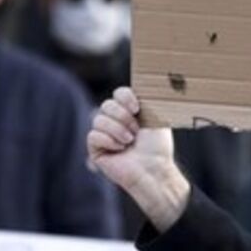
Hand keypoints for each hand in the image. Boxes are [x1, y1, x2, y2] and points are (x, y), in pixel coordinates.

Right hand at [88, 87, 189, 231]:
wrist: (153, 169)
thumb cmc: (158, 147)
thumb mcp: (158, 117)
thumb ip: (149, 99)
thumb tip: (147, 82)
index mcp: (130, 112)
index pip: (118, 93)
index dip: (125, 97)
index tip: (136, 108)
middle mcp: (116, 121)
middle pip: (106, 104)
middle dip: (122, 116)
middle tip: (135, 131)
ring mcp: (105, 135)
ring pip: (98, 119)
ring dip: (117, 130)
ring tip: (129, 142)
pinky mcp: (96, 149)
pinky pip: (93, 135)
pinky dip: (108, 141)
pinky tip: (119, 149)